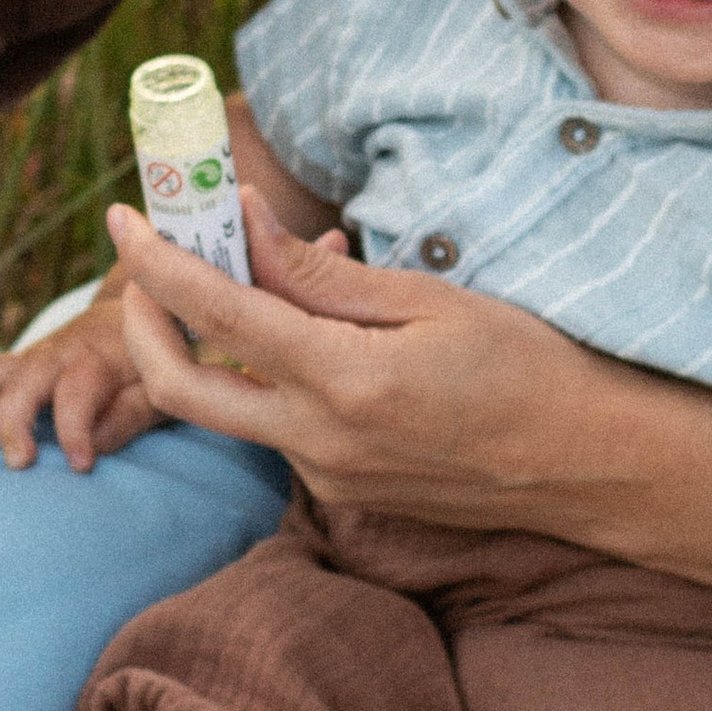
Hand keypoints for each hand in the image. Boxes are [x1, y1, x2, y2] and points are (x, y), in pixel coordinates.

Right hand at [0, 276, 154, 473]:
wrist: (141, 311)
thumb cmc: (155, 363)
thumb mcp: (160, 388)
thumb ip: (131, 413)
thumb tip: (96, 444)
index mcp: (101, 358)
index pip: (79, 390)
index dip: (75, 429)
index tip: (80, 465)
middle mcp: (61, 353)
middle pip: (24, 380)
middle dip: (14, 421)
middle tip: (19, 463)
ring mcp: (36, 357)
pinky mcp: (22, 365)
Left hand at [104, 187, 598, 521]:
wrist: (588, 465)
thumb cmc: (527, 365)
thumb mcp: (429, 298)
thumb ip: (321, 275)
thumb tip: (242, 225)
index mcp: (344, 382)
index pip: (216, 315)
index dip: (156, 262)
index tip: (123, 217)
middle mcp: (320, 442)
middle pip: (179, 388)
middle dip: (143, 320)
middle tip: (147, 263)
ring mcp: (326, 477)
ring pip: (230, 405)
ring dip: (220, 341)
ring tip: (263, 272)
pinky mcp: (340, 493)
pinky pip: (277, 426)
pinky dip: (273, 372)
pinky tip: (318, 332)